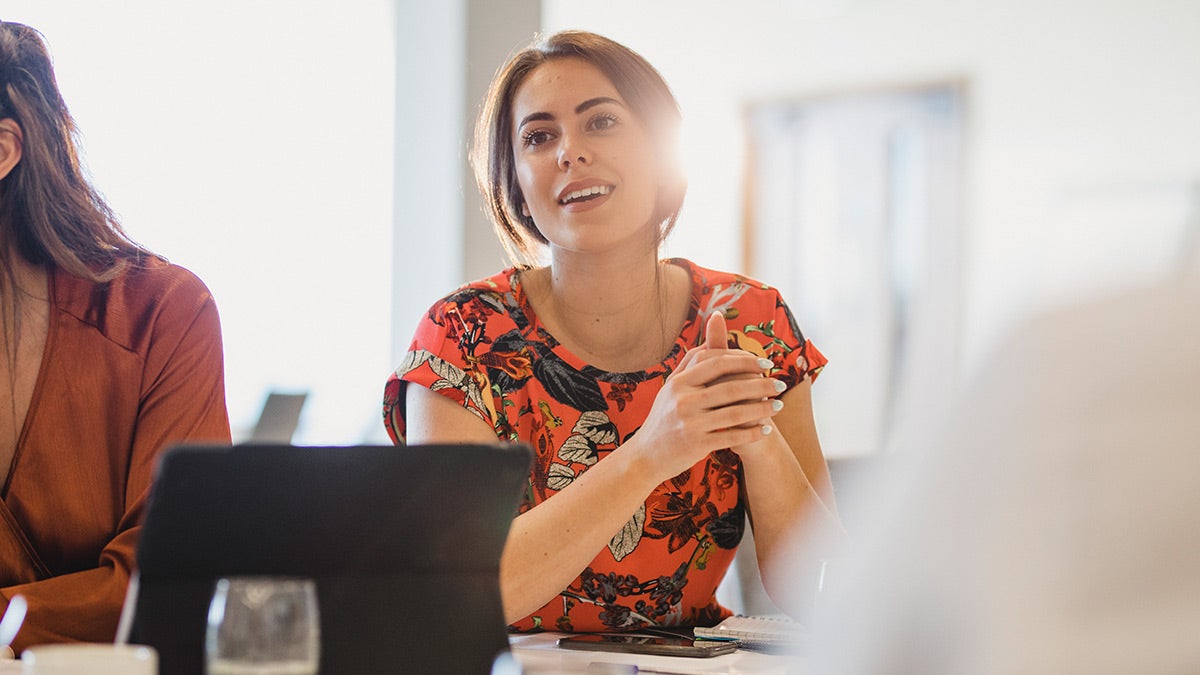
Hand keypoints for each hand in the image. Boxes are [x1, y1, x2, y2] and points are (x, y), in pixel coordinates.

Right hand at [628, 313, 784, 478]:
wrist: (645, 456)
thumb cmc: (663, 418)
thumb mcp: (671, 388)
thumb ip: (691, 362)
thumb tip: (713, 331)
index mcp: (678, 382)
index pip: (716, 362)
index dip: (744, 360)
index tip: (766, 363)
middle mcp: (682, 400)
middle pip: (730, 387)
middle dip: (760, 384)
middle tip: (781, 384)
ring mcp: (689, 423)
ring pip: (735, 413)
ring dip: (762, 409)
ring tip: (779, 406)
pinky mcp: (696, 444)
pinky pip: (732, 436)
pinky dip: (752, 433)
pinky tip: (767, 429)